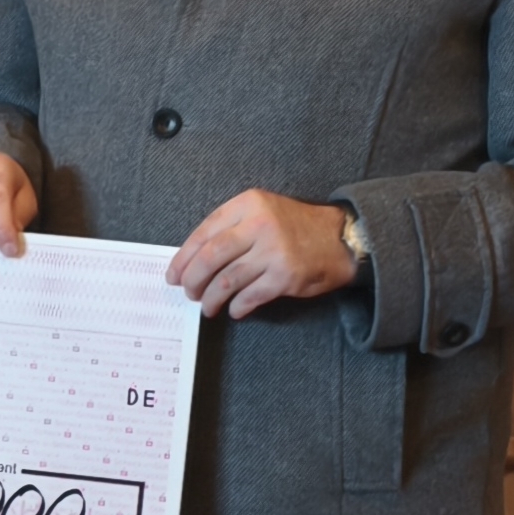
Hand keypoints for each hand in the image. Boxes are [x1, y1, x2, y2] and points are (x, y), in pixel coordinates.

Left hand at [165, 190, 359, 318]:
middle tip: (188, 292)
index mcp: (248, 204)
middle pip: (211, 256)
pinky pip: (249, 296)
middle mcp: (259, 225)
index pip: (204, 232)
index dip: (183, 257)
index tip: (174, 274)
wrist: (340, 238)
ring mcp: (273, 251)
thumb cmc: (294, 227)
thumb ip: (232, 227)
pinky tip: (234, 310)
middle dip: (193, 279)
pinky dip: (237, 307)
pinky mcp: (285, 277)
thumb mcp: (263, 211)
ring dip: (211, 298)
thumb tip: (194, 259)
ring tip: (207, 306)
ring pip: (227, 280)